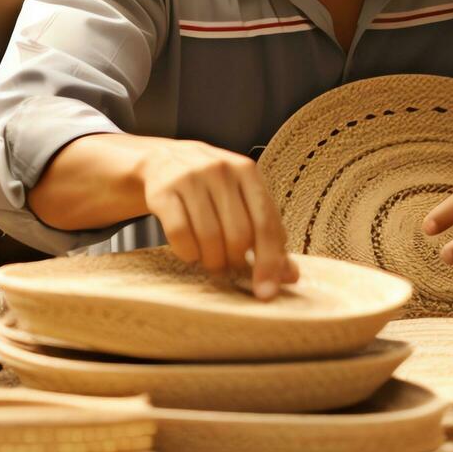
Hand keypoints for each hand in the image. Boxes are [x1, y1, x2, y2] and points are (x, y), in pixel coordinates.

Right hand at [132, 138, 299, 299]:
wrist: (162, 160)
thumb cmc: (211, 187)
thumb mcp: (242, 200)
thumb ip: (267, 235)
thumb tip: (291, 276)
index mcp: (248, 171)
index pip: (266, 224)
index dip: (269, 262)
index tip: (266, 291)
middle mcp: (221, 170)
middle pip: (238, 234)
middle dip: (235, 262)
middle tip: (230, 268)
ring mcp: (190, 178)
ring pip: (209, 237)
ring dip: (211, 261)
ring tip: (210, 260)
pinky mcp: (163, 191)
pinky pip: (179, 235)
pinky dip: (187, 253)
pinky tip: (189, 251)